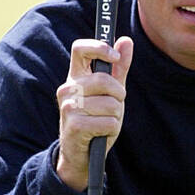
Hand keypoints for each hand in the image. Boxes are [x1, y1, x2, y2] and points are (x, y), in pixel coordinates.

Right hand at [55, 35, 133, 190]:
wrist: (80, 153)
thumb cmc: (95, 119)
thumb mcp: (109, 92)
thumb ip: (118, 68)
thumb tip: (126, 40)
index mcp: (75, 76)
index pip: (80, 49)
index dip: (99, 47)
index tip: (114, 55)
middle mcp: (68, 88)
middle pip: (105, 80)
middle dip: (119, 95)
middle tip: (114, 105)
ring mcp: (69, 106)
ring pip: (110, 104)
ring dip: (115, 115)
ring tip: (104, 122)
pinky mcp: (74, 125)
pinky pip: (109, 122)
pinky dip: (112, 129)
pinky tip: (101, 133)